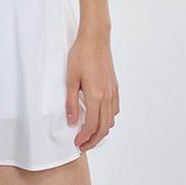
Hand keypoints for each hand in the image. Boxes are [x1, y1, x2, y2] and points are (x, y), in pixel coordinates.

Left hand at [65, 28, 118, 150]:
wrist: (95, 38)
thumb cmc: (80, 55)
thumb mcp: (70, 78)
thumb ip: (70, 101)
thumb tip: (71, 121)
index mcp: (95, 96)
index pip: (91, 125)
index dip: (84, 137)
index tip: (77, 143)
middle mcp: (107, 96)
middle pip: (103, 128)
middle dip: (93, 140)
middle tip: (83, 145)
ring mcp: (113, 92)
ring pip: (111, 120)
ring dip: (101, 131)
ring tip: (90, 134)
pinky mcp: (114, 86)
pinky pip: (114, 109)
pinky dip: (108, 119)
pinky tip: (99, 117)